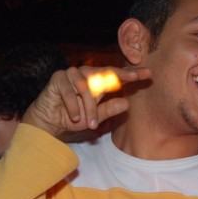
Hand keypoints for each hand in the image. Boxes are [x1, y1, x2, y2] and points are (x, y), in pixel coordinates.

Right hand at [22, 65, 151, 137]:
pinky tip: (74, 117)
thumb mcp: (94, 117)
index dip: (131, 74)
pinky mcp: (58, 78)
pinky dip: (73, 105)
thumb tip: (127, 103)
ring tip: (90, 124)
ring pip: (87, 86)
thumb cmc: (73, 118)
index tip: (148, 74)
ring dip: (89, 107)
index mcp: (97, 81)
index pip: (116, 75)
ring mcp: (71, 74)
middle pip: (104, 74)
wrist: (49, 123)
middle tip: (133, 79)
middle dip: (119, 79)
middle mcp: (85, 74)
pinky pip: (69, 90)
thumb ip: (109, 109)